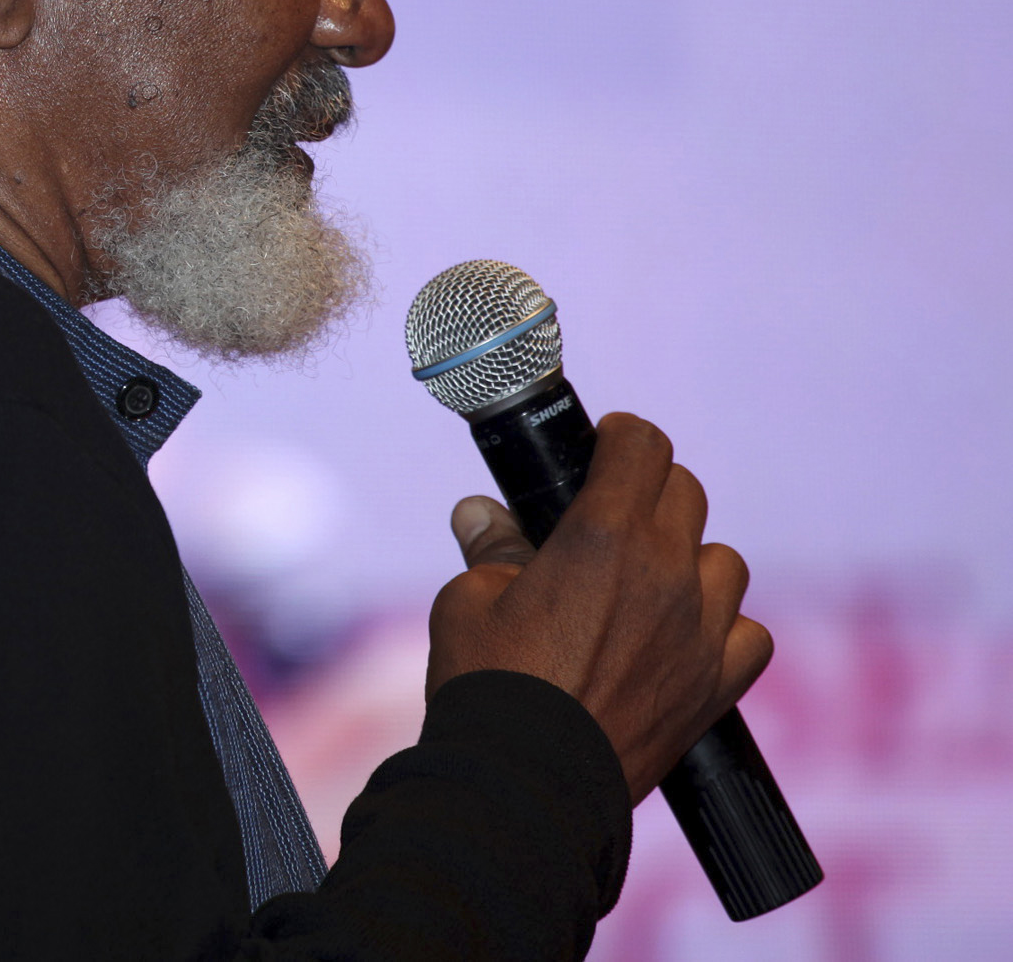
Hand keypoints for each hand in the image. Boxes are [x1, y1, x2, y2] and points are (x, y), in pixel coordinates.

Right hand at [423, 412, 773, 800]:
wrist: (526, 782)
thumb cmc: (488, 686)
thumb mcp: (468, 601)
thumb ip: (491, 550)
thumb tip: (480, 513)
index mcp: (602, 535)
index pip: (644, 447)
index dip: (623, 437)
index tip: (608, 444)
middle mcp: (665, 573)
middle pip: (686, 494)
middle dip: (649, 491)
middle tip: (613, 514)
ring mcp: (700, 631)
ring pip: (724, 561)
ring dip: (690, 559)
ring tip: (649, 581)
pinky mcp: (715, 686)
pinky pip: (750, 634)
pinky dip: (723, 627)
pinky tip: (687, 635)